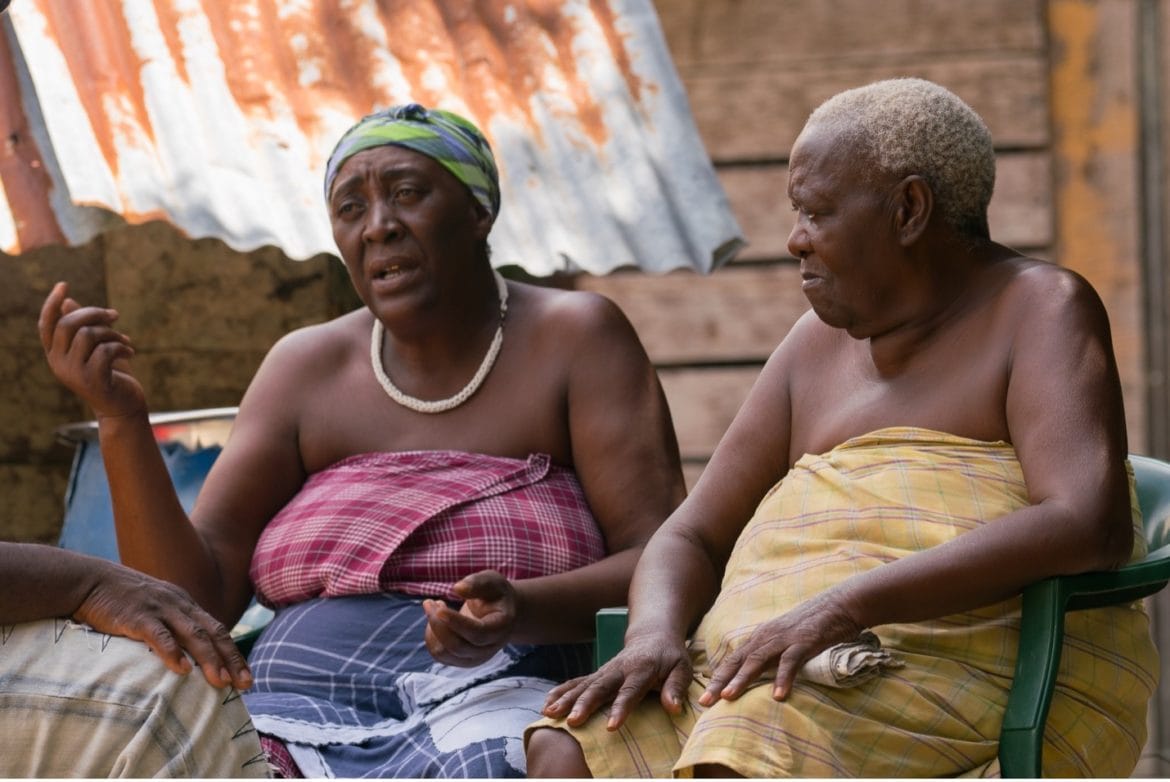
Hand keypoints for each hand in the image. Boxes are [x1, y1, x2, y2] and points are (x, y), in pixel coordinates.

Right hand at [38, 281, 145, 418]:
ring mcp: (73, 373)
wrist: (123, 407)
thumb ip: (83, 327)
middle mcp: (58, 363)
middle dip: (94, 313)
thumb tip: (68, 302)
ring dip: (112, 333)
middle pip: (68, 324)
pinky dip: (122, 347)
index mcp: (56, 354)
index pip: (46, 325)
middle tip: (115, 315)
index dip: (52, 304)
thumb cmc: (110, 375)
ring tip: (125, 341)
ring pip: (88, 335)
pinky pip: (105, 351)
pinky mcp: (91, 380)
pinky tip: (130, 353)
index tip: (63, 285)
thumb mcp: (96, 348)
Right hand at [74, 560, 251, 689]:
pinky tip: (181, 669)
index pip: (218, 631)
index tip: (247, 677)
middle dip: (231, 660)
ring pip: (193, 634)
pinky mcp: (138, 616)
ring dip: (209, 659)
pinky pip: (159, 635)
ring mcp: (160, 609)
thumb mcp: (156, 610)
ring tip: (220, 682)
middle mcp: (180, 606)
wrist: (91, 581)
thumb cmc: (122, 601)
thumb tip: (187, 659)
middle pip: (214, 634)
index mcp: (186, 606)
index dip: (234, 654)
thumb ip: (173, 627)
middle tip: (245, 684)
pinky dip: (172, 651)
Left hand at [423, 569, 516, 666]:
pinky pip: (438, 654)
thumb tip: (457, 588)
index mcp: (500, 628)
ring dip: (432, 629)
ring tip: (435, 606)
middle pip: (457, 646)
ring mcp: (475, 658)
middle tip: (429, 601)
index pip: (478, 633)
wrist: (502, 613)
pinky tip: (437, 619)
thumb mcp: (492, 580)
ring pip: (443, 652)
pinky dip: (431, 636)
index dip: (456, 623)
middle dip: (438, 624)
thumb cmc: (496, 595)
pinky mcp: (461, 660)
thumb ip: (477, 582)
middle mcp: (489, 648)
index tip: (439, 608)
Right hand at [541, 632, 691, 730]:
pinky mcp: (597, 674)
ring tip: (550, 713)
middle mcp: (619, 669)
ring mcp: (605, 671)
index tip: (611, 727)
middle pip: (599, 687)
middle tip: (572, 721)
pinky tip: (547, 705)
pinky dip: (560, 692)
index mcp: (641, 669)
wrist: (653, 635)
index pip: (630, 691)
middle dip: (584, 704)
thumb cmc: (670, 656)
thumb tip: (673, 708)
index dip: (620, 708)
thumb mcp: (682, 668)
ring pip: (583, 685)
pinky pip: (576, 683)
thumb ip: (676, 687)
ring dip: (566, 699)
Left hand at [699, 591, 861, 704]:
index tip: (704, 698)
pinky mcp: (804, 642)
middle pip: (738, 661)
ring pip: (757, 660)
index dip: (718, 678)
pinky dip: (782, 678)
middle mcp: (767, 637)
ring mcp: (784, 639)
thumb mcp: (785, 640)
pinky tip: (778, 696)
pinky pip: (790, 662)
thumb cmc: (812, 626)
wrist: (839, 604)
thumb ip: (771, 655)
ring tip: (729, 698)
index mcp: (761, 637)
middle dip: (720, 682)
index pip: (734, 659)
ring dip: (742, 679)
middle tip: (705, 702)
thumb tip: (757, 675)